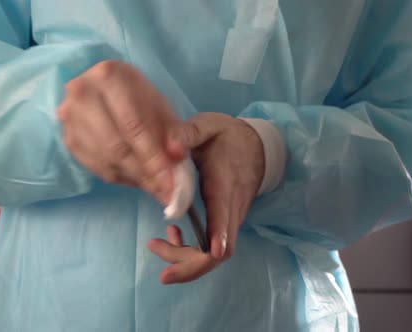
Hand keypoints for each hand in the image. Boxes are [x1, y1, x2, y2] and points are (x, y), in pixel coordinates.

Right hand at [57, 60, 184, 201]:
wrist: (110, 93)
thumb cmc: (140, 99)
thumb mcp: (162, 108)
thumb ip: (175, 130)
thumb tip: (177, 155)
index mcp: (109, 76)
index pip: (133, 125)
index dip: (154, 157)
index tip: (171, 182)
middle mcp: (82, 94)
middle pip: (117, 145)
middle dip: (146, 173)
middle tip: (167, 192)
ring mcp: (70, 118)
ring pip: (106, 159)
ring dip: (135, 178)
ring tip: (158, 188)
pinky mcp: (69, 138)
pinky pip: (97, 167)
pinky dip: (122, 178)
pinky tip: (140, 181)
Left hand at [148, 112, 264, 283]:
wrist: (256, 145)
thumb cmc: (227, 136)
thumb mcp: (207, 126)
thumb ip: (187, 134)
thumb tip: (170, 147)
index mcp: (224, 185)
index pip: (225, 218)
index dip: (217, 237)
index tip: (209, 252)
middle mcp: (232, 208)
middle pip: (219, 251)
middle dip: (188, 263)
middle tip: (155, 251)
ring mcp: (232, 219)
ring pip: (215, 255)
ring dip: (185, 258)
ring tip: (156, 244)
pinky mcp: (227, 223)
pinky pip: (213, 249)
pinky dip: (190, 250)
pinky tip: (173, 232)